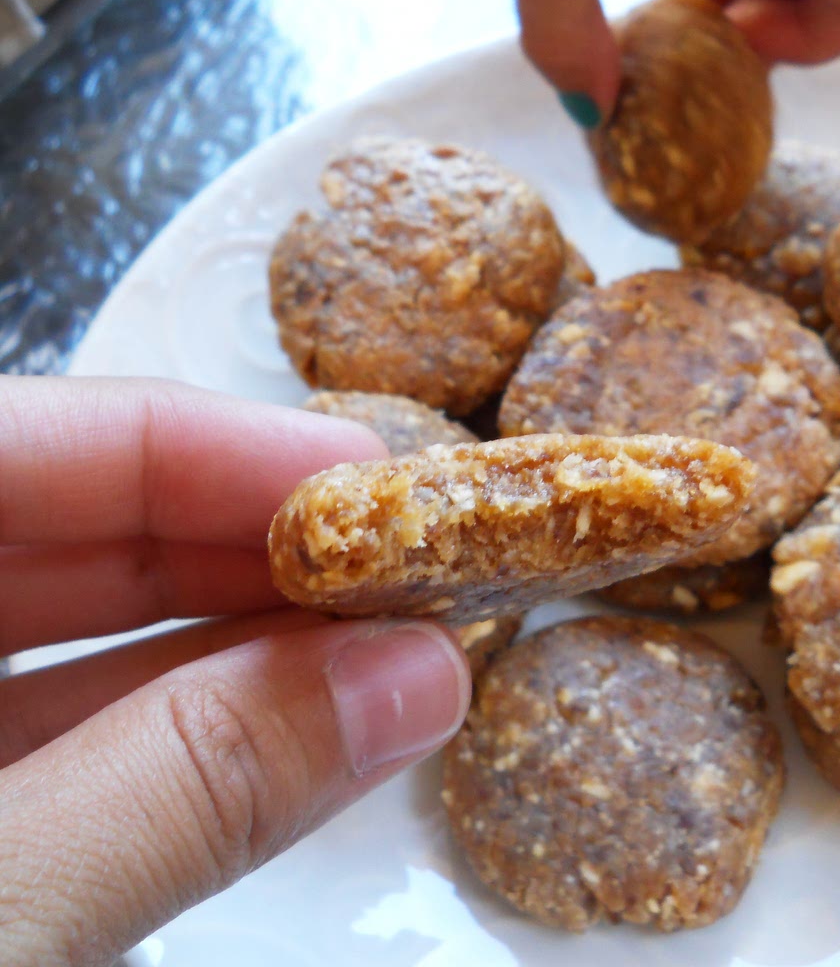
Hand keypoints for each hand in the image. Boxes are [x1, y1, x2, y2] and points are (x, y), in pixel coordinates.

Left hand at [0, 376, 470, 966]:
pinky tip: (306, 728)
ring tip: (391, 648)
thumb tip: (413, 676)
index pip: (32, 441)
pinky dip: (193, 737)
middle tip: (409, 562)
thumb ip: (184, 786)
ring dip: (247, 645)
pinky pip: (78, 744)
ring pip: (84, 641)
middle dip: (251, 542)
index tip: (370, 478)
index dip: (208, 442)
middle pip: (71, 528)